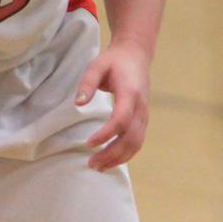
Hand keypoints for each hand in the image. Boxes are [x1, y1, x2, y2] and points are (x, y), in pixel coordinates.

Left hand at [74, 41, 151, 171]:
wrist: (136, 55)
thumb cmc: (114, 61)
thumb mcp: (97, 65)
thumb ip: (87, 83)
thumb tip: (78, 104)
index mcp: (130, 93)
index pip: (121, 119)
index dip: (106, 134)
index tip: (89, 143)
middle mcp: (140, 107)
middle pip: (130, 138)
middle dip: (111, 154)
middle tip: (91, 164)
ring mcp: (144, 114)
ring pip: (136, 144)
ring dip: (119, 158)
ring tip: (98, 166)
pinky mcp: (143, 119)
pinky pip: (137, 142)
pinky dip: (125, 154)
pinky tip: (110, 160)